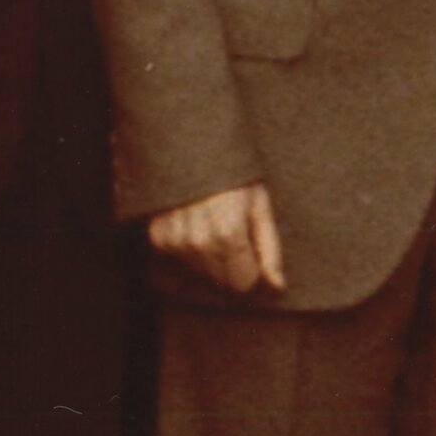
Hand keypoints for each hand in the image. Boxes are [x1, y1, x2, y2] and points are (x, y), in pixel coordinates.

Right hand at [149, 180, 286, 296]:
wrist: (190, 148)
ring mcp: (175, 242)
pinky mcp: (159, 239)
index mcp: (228, 234)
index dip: (252, 269)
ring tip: (213, 225)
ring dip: (210, 259)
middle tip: (234, 233)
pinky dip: (190, 252)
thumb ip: (270, 250)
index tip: (252, 250)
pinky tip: (195, 227)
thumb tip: (277, 287)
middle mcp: (199, 242)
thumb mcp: (260, 204)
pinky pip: (181, 263)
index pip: (243, 283)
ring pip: (201, 274)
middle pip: (222, 280)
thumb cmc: (232, 174)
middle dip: (232, 265)